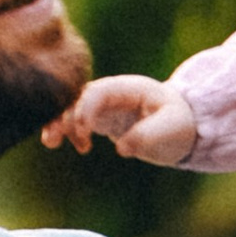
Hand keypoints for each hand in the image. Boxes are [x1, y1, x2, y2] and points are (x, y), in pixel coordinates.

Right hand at [43, 73, 199, 162]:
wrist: (184, 125)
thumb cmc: (179, 124)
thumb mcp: (170, 129)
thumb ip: (147, 135)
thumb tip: (122, 149)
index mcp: (128, 88)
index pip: (98, 92)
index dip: (85, 109)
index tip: (82, 131)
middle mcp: (112, 92)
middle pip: (78, 97)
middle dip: (62, 116)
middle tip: (53, 140)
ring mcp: (105, 104)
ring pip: (71, 107)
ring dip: (58, 123)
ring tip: (52, 143)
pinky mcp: (101, 118)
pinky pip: (76, 120)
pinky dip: (68, 131)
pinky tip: (81, 148)